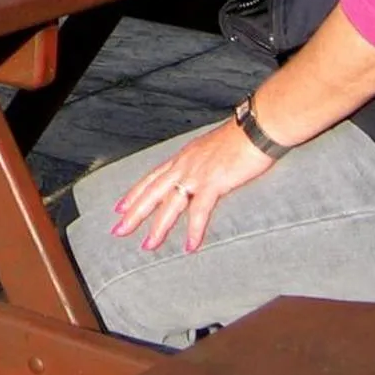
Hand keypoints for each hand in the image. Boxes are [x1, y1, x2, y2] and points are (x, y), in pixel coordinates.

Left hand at [110, 117, 275, 253]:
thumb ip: (201, 163)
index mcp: (183, 157)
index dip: (135, 193)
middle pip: (152, 192)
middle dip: (134, 213)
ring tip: (148, 245)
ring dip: (158, 227)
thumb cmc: (241, 137)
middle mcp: (184, 165)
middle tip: (118, 230)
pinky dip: (194, 231)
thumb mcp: (211, 148)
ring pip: (170, 204)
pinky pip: (199, 211)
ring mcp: (197, 174)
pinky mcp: (214, 182)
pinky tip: (190, 246)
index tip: (120, 207)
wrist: (256, 127)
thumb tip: (201, 173)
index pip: (152, 177)